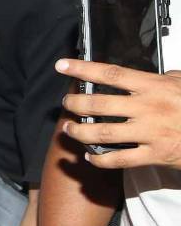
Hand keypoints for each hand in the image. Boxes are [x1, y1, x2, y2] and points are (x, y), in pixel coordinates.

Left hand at [57, 59, 180, 167]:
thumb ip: (163, 78)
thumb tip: (145, 76)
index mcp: (154, 86)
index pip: (111, 74)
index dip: (83, 69)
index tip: (62, 66)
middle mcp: (148, 108)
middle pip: (99, 105)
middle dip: (75, 104)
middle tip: (66, 103)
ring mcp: (150, 133)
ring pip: (103, 134)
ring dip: (80, 132)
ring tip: (70, 130)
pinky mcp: (155, 155)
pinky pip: (119, 160)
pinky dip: (100, 159)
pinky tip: (90, 156)